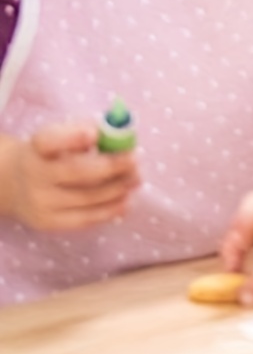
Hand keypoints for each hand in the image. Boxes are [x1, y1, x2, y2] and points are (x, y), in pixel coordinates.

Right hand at [0, 122, 141, 230]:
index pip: (49, 141)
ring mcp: (40, 202)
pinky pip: (83, 219)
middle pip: (77, 172)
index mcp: (39, 146)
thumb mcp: (62, 135)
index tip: (94, 135)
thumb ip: (88, 130)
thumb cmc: (52, 153)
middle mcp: (35, 174)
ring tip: (136, 179)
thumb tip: (122, 135)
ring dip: (117, 188)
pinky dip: (108, 211)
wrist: (14, 184)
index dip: (72, 138)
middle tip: (135, 161)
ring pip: (86, 197)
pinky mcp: (47, 222)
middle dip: (111, 166)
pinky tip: (126, 202)